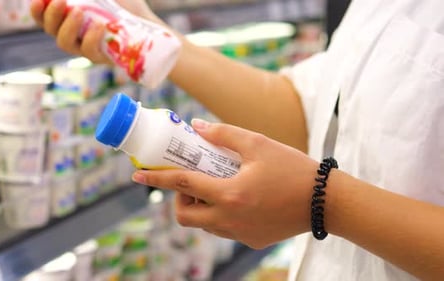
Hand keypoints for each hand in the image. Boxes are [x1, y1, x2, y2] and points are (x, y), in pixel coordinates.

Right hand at [30, 0, 156, 63]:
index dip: (36, 9)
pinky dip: (90, 37)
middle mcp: (74, 35)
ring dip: (67, 27)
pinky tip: (99, 25)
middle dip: (51, 14)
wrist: (151, 25)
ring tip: (78, 11)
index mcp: (68, 19)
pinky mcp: (102, 58)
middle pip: (50, 30)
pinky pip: (89, 52)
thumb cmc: (128, 6)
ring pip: (65, 44)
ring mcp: (86, 48)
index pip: (42, 17)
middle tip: (61, 0)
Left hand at [132, 119, 318, 248]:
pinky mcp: (252, 242)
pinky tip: (240, 198)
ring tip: (218, 185)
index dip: (156, 179)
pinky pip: (225, 230)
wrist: (327, 202)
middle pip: (185, 216)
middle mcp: (231, 220)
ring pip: (204, 224)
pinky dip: (221, 215)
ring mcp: (241, 235)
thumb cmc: (294, 169)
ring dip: (201, 207)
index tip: (136, 175)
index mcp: (230, 194)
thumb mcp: (258, 144)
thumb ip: (223, 135)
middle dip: (179, 199)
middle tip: (193, 180)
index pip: (182, 184)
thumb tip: (196, 127)